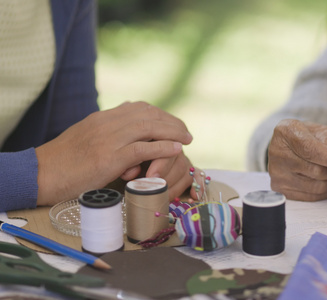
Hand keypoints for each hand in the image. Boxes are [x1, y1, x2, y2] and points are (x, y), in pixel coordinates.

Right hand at [35, 102, 192, 205]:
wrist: (42, 173)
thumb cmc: (65, 161)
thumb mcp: (87, 137)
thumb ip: (108, 133)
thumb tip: (130, 136)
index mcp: (103, 117)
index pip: (140, 108)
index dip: (161, 115)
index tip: (174, 124)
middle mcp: (108, 123)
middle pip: (149, 114)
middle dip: (172, 123)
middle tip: (187, 133)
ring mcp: (109, 138)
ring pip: (149, 127)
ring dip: (173, 132)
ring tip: (187, 140)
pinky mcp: (109, 157)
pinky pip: (143, 148)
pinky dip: (163, 147)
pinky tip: (176, 150)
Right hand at [268, 119, 326, 200]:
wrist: (284, 146)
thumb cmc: (304, 137)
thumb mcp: (319, 131)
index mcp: (286, 132)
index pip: (311, 150)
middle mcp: (277, 153)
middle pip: (315, 171)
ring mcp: (276, 173)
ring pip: (315, 186)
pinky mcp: (279, 189)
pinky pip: (310, 196)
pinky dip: (323, 191)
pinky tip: (322, 182)